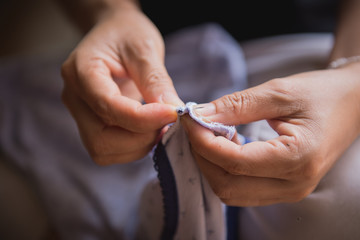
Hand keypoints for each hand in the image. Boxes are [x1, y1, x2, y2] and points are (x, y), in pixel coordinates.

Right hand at [61, 2, 181, 164]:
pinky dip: (134, 146)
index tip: (173, 114)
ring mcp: (80, 114)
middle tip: (168, 121)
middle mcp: (74, 97)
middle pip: (101, 138)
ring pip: (104, 149)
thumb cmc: (127, 33)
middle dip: (140, 136)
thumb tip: (174, 112)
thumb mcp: (145, 48)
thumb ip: (156, 81)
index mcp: (80, 71)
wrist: (113, 33)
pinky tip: (149, 129)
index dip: (143, 118)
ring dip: (138, 144)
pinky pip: (110, 149)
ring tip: (160, 124)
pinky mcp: (91, 125)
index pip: (107, 106)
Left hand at [182, 63, 359, 205]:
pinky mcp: (284, 188)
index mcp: (297, 158)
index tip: (188, 118)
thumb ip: (236, 106)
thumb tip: (199, 116)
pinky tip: (225, 145)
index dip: (202, 140)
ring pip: (230, 191)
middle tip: (195, 125)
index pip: (232, 161)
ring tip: (210, 134)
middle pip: (226, 183)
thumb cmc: (321, 94)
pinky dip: (224, 169)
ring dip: (211, 164)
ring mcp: (289, 191)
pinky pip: (241, 189)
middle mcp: (293, 184)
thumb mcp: (278, 92)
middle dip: (202, 154)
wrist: (352, 104)